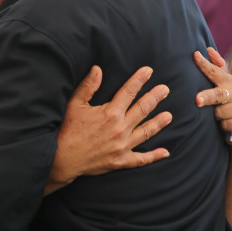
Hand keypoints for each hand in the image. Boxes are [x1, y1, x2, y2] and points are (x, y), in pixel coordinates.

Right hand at [47, 65, 171, 194]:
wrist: (62, 159)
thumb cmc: (67, 131)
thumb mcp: (75, 105)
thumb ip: (88, 86)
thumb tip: (97, 69)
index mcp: (110, 113)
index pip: (129, 92)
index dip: (140, 80)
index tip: (149, 71)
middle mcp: (120, 129)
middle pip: (142, 110)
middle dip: (155, 98)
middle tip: (165, 90)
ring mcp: (122, 146)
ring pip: (146, 132)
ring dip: (158, 123)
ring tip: (169, 116)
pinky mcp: (121, 161)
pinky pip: (141, 159)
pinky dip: (154, 156)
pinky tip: (165, 152)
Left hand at [193, 48, 231, 150]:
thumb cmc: (226, 109)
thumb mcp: (221, 90)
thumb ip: (216, 70)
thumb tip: (209, 49)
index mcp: (231, 83)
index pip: (215, 72)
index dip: (205, 64)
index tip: (195, 55)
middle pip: (219, 94)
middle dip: (208, 96)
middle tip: (197, 101)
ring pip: (221, 113)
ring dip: (216, 118)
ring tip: (219, 119)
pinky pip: (228, 124)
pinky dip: (223, 127)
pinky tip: (227, 127)